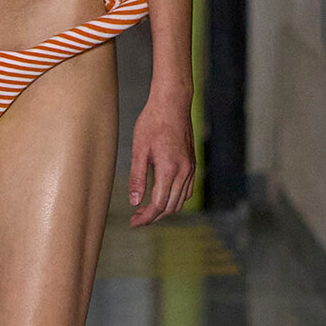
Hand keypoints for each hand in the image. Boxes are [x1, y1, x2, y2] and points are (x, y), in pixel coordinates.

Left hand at [128, 93, 194, 225]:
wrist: (173, 103)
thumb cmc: (153, 121)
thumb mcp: (139, 149)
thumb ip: (137, 177)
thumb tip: (134, 202)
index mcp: (169, 168)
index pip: (158, 204)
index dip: (146, 217)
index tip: (133, 222)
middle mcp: (184, 171)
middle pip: (170, 206)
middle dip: (153, 217)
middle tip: (136, 219)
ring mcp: (190, 168)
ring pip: (180, 200)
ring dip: (164, 209)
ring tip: (145, 210)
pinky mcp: (192, 164)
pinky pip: (186, 190)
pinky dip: (174, 199)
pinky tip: (161, 196)